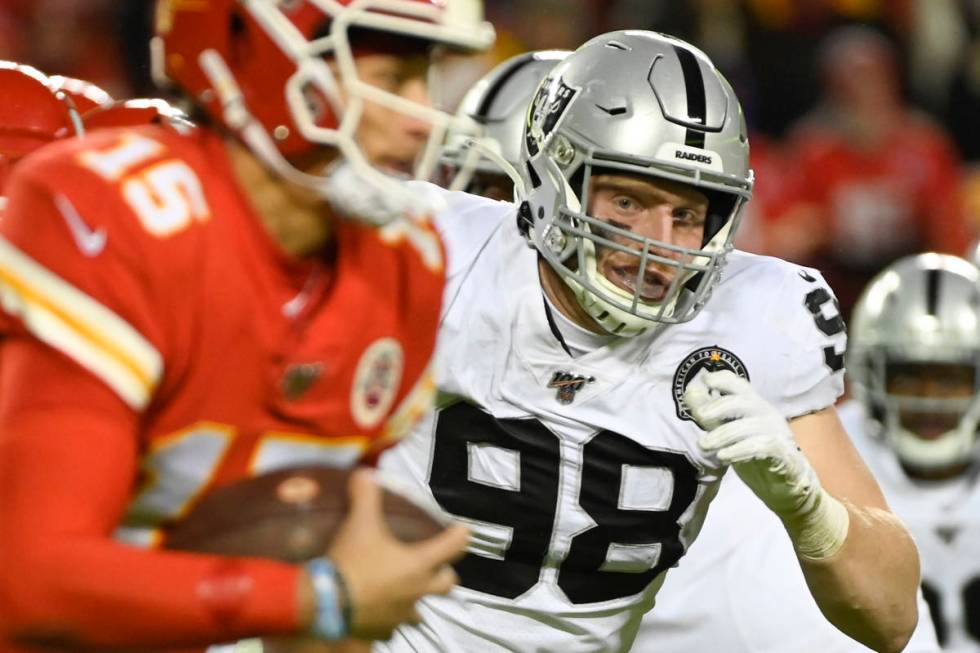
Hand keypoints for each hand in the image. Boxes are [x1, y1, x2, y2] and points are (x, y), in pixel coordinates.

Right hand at [326, 468, 468, 640]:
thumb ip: (366, 496)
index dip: (461, 535)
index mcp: (419, 564)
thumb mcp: (359, 523)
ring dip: (416, 599)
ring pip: (420, 610)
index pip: (453, 546)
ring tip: (403, 590)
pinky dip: (388, 619)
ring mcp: (401, 615)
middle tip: (435, 564)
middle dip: (444, 573)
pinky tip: (378, 612)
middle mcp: (417, 591)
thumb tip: (365, 473)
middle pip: (446, 584)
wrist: (326, 604)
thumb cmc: (352, 561)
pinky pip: (392, 627)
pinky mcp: (382, 632)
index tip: (464, 529)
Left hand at [683, 370, 820, 517]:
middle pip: (743, 400)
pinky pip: (759, 446)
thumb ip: (710, 416)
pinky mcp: (781, 451)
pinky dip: (738, 450)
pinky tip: (723, 457)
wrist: (785, 487)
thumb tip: (690, 391)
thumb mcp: (727, 434)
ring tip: (704, 445)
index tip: (705, 380)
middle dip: (719, 405)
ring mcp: (777, 432)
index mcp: (754, 406)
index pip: (740, 385)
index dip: (722, 379)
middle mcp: (767, 414)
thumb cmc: (754, 457)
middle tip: (700, 416)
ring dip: (722, 434)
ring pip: (748, 425)